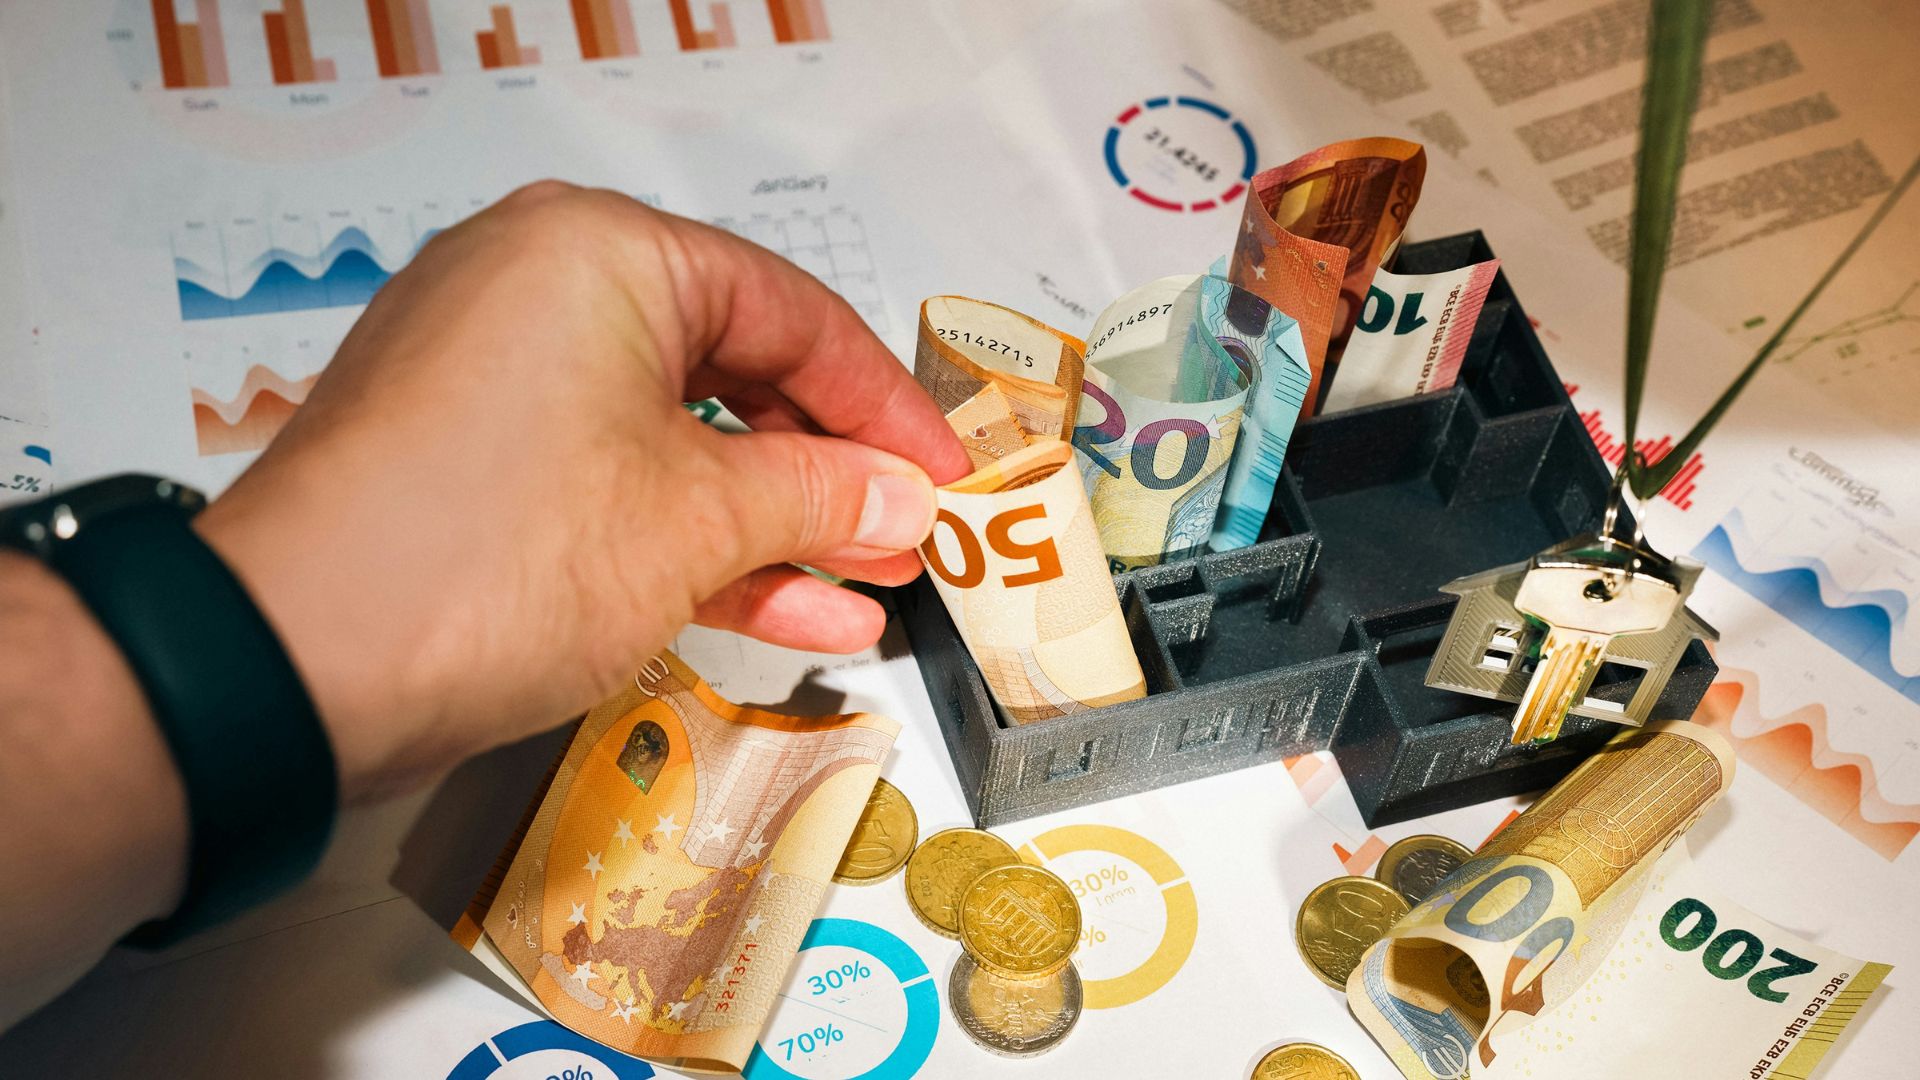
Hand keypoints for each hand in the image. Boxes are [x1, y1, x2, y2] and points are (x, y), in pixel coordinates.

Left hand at [195, 181, 969, 799]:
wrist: (294, 667)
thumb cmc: (491, 554)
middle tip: (909, 537)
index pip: (788, 311)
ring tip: (866, 585)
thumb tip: (904, 500)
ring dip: (775, 522)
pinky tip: (790, 610)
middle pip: (733, 372)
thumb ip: (821, 497)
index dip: (883, 404)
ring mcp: (500, 381)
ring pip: (676, 441)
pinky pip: (614, 485)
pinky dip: (694, 544)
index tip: (947, 475)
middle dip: (830, 473)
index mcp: (599, 251)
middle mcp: (541, 289)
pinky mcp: (474, 465)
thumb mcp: (696, 520)